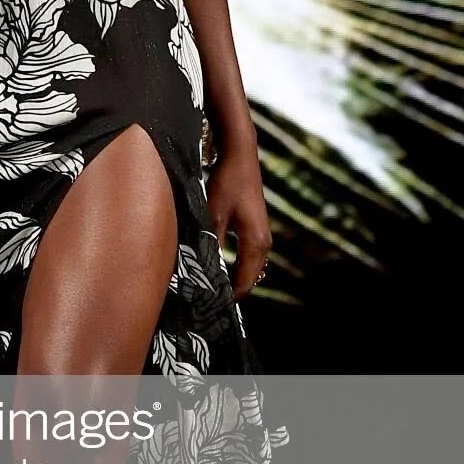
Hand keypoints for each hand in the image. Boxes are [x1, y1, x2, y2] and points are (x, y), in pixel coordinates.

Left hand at [206, 142, 272, 298]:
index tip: (206, 307)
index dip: (225, 298)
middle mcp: (263, 244)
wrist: (239, 156)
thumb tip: (200, 271)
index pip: (243, 283)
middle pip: (247, 279)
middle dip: (227, 291)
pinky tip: (215, 269)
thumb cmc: (226, 183)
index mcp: (256, 244)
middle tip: (202, 301)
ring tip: (206, 288)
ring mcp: (261, 237)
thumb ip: (209, 245)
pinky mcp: (254, 229)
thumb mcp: (212, 216)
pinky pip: (245, 258)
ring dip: (229, 279)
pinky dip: (232, 267)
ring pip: (246, 269)